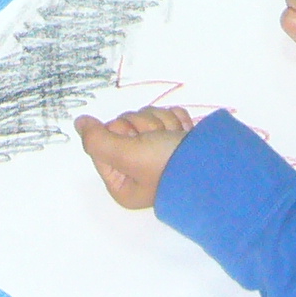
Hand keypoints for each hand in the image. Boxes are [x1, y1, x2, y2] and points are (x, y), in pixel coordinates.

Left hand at [76, 106, 193, 209]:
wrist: (216, 167)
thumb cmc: (168, 166)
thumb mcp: (126, 154)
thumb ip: (97, 139)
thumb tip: (79, 124)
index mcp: (123, 181)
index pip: (105, 140)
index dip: (119, 134)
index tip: (133, 142)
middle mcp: (139, 168)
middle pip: (127, 125)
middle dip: (145, 127)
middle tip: (157, 141)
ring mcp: (161, 153)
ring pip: (148, 117)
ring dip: (162, 123)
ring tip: (175, 140)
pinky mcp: (179, 140)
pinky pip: (169, 116)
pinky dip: (177, 122)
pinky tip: (184, 135)